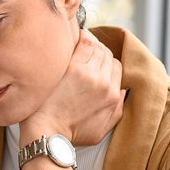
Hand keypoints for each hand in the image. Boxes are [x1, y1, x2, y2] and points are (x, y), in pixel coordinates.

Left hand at [21, 30, 125, 145]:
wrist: (47, 132)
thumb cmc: (70, 133)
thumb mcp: (102, 130)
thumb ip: (116, 110)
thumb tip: (122, 91)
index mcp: (112, 95)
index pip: (116, 66)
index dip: (106, 62)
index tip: (94, 61)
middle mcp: (104, 82)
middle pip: (107, 54)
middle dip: (98, 50)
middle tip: (84, 50)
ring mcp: (89, 73)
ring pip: (97, 47)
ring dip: (90, 42)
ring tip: (79, 42)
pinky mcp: (73, 67)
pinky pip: (85, 43)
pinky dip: (82, 37)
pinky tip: (74, 36)